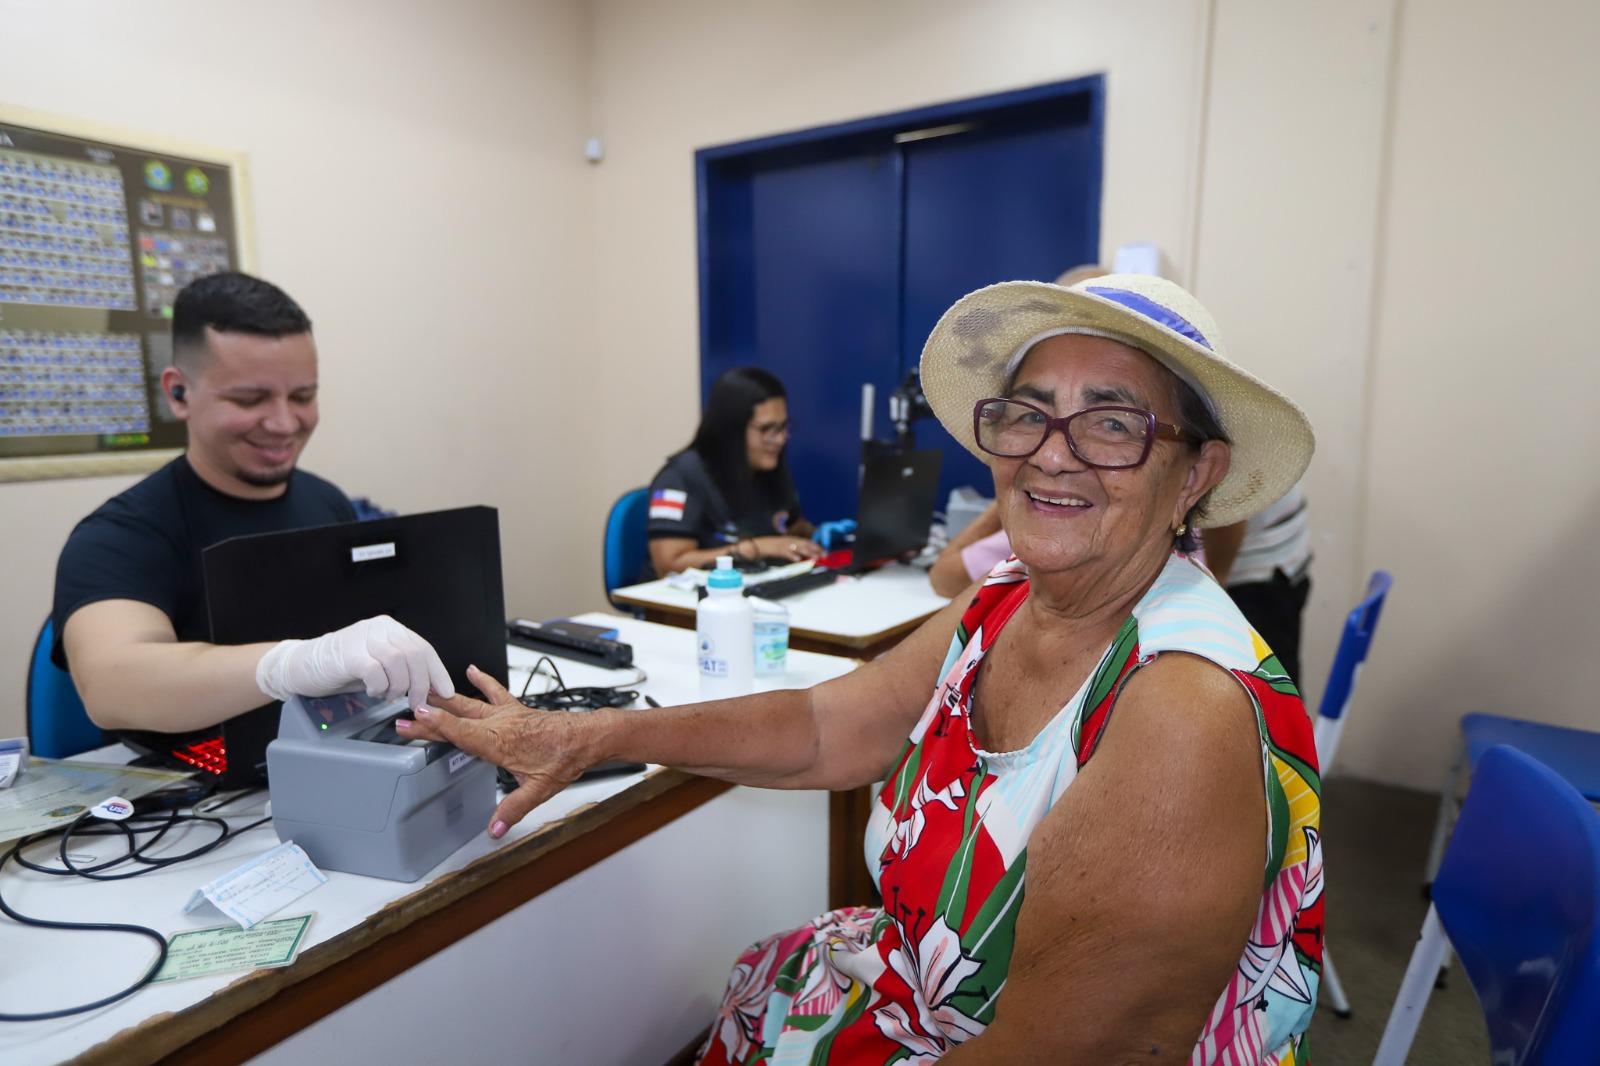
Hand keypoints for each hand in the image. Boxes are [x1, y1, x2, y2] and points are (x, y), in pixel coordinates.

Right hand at [256, 614, 454, 708]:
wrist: (301, 666)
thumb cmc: (341, 667)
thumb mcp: (378, 663)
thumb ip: (402, 668)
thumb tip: (430, 687)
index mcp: (390, 628)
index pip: (423, 648)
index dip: (438, 672)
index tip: (446, 692)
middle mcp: (379, 628)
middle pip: (415, 655)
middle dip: (421, 684)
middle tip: (416, 702)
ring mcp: (364, 638)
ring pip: (399, 663)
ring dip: (398, 687)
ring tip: (388, 695)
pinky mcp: (350, 654)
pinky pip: (377, 672)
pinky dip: (379, 687)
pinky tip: (372, 691)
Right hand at [396, 666, 596, 836]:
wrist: (586, 738)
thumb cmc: (564, 759)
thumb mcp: (539, 790)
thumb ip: (513, 809)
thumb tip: (495, 830)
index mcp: (500, 743)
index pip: (461, 733)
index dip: (436, 725)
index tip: (415, 717)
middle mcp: (500, 725)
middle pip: (458, 719)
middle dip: (430, 716)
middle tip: (404, 714)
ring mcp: (507, 714)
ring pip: (470, 703)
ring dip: (446, 698)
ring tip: (423, 690)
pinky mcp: (516, 709)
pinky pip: (496, 691)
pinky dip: (483, 679)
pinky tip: (471, 670)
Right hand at [746, 535, 824, 562]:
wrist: (761, 544)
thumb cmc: (775, 547)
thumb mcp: (787, 547)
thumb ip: (797, 551)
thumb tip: (806, 557)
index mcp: (794, 539)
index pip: (808, 542)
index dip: (817, 546)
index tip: (825, 551)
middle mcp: (791, 541)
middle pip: (806, 545)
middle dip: (815, 549)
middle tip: (824, 554)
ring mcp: (785, 545)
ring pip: (799, 548)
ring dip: (808, 552)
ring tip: (816, 557)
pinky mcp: (779, 550)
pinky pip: (787, 553)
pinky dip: (792, 556)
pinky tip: (798, 559)